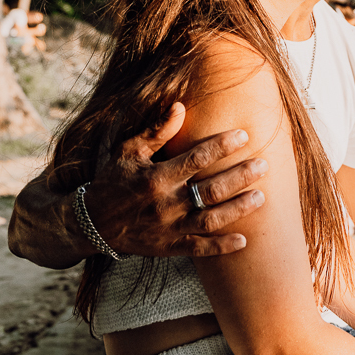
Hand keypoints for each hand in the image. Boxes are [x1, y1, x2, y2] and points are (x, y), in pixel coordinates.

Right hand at [86, 101, 266, 258]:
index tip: (244, 136)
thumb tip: (180, 105)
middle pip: (211, 189)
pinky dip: (221, 247)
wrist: (90, 223)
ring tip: (261, 197)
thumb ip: (156, 131)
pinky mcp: (168, 247)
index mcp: (155, 177)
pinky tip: (243, 241)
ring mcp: (168, 228)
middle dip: (240, 176)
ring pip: (211, 219)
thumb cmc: (112, 180)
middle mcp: (165, 204)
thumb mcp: (127, 151)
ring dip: (238, 209)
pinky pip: (199, 249)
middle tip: (264, 165)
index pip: (196, 159)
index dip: (222, 146)